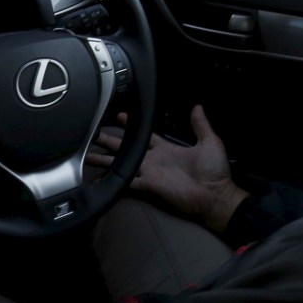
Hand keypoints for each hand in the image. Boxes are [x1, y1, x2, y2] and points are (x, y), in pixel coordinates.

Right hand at [86, 105, 247, 232]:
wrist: (215, 196)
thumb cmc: (215, 171)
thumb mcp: (210, 142)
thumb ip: (200, 124)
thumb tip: (197, 106)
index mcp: (167, 149)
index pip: (145, 135)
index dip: (132, 126)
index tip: (120, 116)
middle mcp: (154, 160)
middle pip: (127, 148)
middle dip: (110, 141)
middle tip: (93, 135)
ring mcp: (150, 173)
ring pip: (122, 164)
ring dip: (105, 160)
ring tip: (87, 155)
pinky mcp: (149, 186)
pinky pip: (127, 183)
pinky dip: (114, 181)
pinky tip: (99, 179)